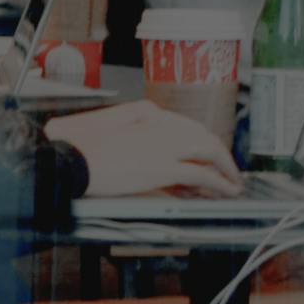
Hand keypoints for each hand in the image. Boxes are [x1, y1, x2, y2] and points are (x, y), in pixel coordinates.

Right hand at [44, 100, 243, 197]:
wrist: (71, 160)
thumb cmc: (81, 145)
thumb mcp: (109, 122)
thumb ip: (136, 120)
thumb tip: (154, 122)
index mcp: (144, 112)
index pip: (184, 124)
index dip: (199, 140)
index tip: (206, 153)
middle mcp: (158, 125)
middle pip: (201, 134)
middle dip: (218, 152)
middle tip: (226, 168)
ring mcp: (162, 146)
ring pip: (208, 151)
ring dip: (225, 166)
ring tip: (232, 181)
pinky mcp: (162, 168)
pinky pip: (201, 174)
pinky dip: (218, 182)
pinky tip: (224, 190)